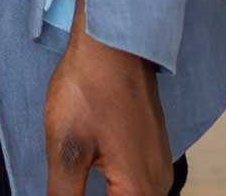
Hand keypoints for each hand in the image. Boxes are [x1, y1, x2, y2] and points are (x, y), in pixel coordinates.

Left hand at [43, 0, 173, 195]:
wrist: (113, 44)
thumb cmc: (88, 90)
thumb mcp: (66, 151)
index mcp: (139, 191)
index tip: (65, 190)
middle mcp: (159, 185)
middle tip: (66, 188)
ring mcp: (160, 167)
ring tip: (76, 186)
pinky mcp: (154, 152)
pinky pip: (139, 186)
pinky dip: (117, 190)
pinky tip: (96, 184)